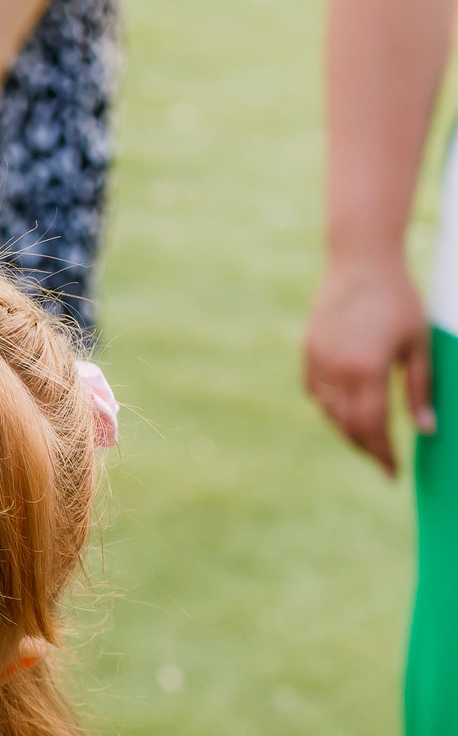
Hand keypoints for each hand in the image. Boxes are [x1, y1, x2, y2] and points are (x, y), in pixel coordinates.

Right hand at [306, 253, 436, 476]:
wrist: (359, 262)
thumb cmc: (398, 299)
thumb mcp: (419, 345)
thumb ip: (420, 389)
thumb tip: (427, 428)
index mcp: (367, 370)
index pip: (373, 427)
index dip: (382, 454)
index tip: (392, 473)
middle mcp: (337, 371)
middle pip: (348, 426)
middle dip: (366, 447)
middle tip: (383, 460)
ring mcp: (317, 362)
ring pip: (330, 412)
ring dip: (348, 429)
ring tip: (368, 436)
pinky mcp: (308, 353)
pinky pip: (317, 393)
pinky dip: (331, 407)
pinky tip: (346, 408)